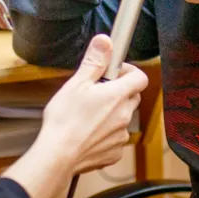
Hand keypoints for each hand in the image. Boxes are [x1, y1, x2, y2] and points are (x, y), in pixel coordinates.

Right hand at [37, 34, 147, 173]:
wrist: (58, 156)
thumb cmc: (64, 120)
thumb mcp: (76, 83)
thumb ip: (94, 61)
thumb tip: (105, 41)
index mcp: (118, 96)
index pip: (140, 77)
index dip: (129, 72)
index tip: (115, 72)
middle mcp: (124, 116)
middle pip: (131, 97)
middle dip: (118, 92)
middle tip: (96, 92)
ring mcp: (120, 136)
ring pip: (122, 118)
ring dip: (111, 114)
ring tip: (87, 116)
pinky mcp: (114, 153)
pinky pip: (115, 138)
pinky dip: (105, 134)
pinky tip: (87, 133)